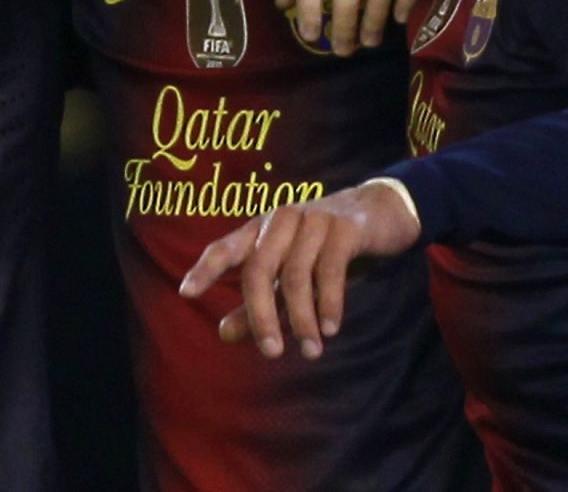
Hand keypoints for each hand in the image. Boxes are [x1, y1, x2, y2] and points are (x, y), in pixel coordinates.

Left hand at [179, 180, 420, 359]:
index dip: (205, 269)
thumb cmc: (326, 250)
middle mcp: (281, 220)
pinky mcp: (344, 228)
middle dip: (262, 315)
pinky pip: (330, 270)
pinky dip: (329, 303)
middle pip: (259, 269)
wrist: (381, 215)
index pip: (225, 247)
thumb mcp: (290, 278)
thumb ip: (258, 304)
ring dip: (302, 319)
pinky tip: (330, 329)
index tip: (185, 293)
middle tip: (271, 353)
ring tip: (311, 351)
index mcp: (261, 229)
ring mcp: (313, 220)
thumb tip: (222, 334)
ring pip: (296, 275)